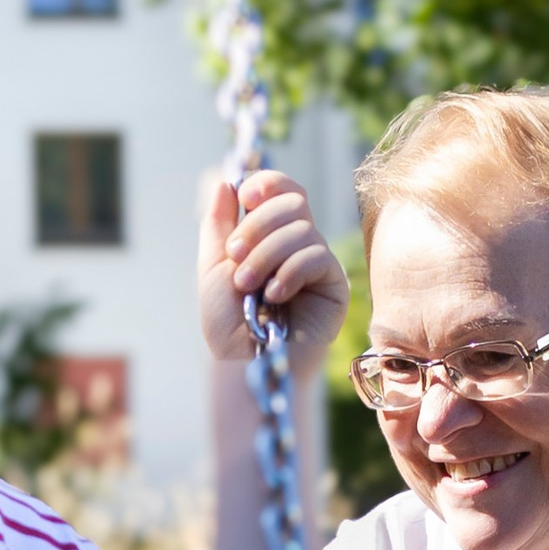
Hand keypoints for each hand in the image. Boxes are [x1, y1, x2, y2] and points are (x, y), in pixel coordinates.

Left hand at [199, 168, 348, 369]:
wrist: (246, 366)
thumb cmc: (229, 326)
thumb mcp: (214, 268)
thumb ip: (219, 225)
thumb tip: (226, 183)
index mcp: (272, 237)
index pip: (283, 192)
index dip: (269, 183)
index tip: (246, 195)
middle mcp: (299, 246)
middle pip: (294, 202)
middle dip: (258, 226)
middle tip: (236, 258)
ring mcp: (318, 264)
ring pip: (302, 228)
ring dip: (266, 255)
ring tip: (250, 287)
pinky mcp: (334, 286)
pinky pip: (316, 255)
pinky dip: (289, 271)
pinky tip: (275, 296)